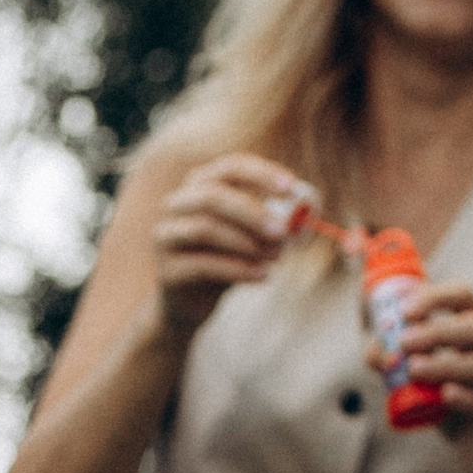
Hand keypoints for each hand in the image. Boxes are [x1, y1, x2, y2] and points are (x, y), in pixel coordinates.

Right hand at [149, 154, 314, 343]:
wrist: (190, 305)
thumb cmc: (225, 260)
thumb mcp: (250, 236)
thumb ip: (273, 221)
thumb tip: (306, 214)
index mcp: (200, 185)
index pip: (229, 168)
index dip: (261, 174)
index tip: (291, 188)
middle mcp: (177, 205)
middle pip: (213, 196)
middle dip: (252, 212)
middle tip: (283, 230)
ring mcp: (166, 237)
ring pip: (205, 230)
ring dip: (247, 243)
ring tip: (276, 258)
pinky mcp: (167, 270)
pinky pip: (204, 265)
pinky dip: (238, 270)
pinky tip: (262, 276)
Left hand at [395, 274, 472, 472]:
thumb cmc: (456, 412)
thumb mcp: (426, 387)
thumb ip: (401, 369)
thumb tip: (371, 349)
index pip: (467, 298)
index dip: (436, 298)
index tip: (402, 309)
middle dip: (437, 332)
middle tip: (402, 341)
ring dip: (447, 365)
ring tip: (413, 369)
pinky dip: (470, 399)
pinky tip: (446, 396)